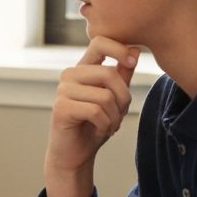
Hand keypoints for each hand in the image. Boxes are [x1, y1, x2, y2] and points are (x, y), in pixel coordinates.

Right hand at [44, 36, 138, 196]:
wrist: (75, 154)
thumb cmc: (94, 124)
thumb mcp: (114, 98)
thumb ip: (122, 74)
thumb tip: (135, 49)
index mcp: (83, 68)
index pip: (99, 43)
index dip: (119, 48)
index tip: (133, 62)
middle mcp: (70, 75)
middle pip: (108, 74)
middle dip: (122, 98)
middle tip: (119, 114)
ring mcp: (62, 90)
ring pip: (104, 95)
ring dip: (114, 116)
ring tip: (109, 124)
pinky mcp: (61, 108)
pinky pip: (95, 111)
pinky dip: (105, 124)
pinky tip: (100, 130)